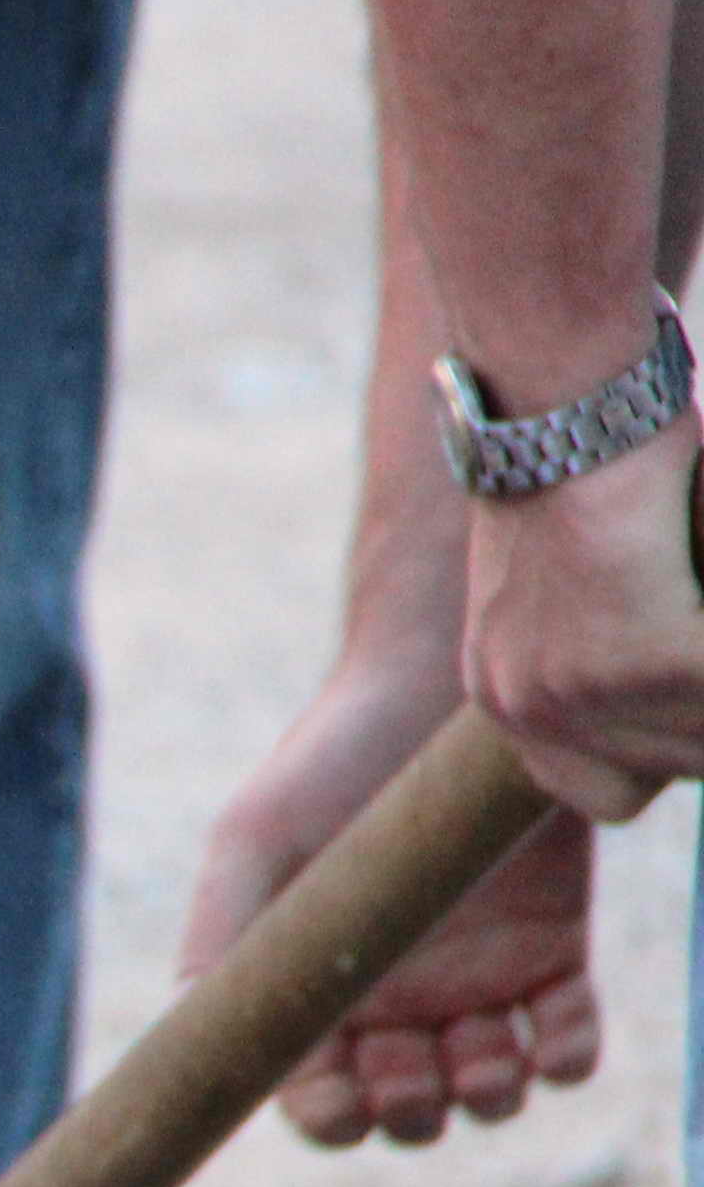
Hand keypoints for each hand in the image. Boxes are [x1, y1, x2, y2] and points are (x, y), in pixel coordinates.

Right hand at [181, 659, 595, 1147]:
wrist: (438, 684)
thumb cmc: (332, 760)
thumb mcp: (252, 843)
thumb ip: (219, 935)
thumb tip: (191, 1025)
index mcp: (323, 992)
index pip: (319, 1099)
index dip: (331, 1120)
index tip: (346, 1104)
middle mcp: (398, 1003)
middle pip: (407, 1111)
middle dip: (410, 1112)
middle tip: (417, 1065)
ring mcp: (480, 981)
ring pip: (488, 1092)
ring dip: (486, 1096)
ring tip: (483, 1050)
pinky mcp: (555, 952)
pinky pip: (566, 1045)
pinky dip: (564, 1062)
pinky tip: (548, 1039)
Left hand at [464, 406, 703, 824]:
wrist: (567, 395)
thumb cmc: (590, 459)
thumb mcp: (576, 577)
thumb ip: (611, 644)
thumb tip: (678, 686)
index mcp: (503, 691)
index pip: (602, 791)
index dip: (669, 754)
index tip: (692, 706)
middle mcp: (523, 705)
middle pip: (671, 766)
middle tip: (698, 640)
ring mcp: (578, 690)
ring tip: (697, 604)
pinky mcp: (644, 659)